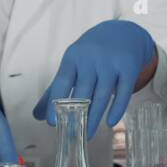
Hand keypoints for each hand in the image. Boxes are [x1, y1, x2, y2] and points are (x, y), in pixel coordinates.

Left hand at [34, 19, 156, 138]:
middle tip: (72, 134)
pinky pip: (124, 92)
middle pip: (83, 92)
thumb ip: (55, 89)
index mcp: (73, 58)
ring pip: (102, 95)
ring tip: (88, 134)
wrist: (123, 32)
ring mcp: (111, 63)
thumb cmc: (92, 52)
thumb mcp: (72, 64)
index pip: (61, 83)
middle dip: (77, 116)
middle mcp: (91, 59)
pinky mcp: (129, 68)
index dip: (55, 104)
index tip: (53, 123)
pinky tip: (110, 122)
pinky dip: (117, 109)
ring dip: (95, 117)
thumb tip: (38, 115)